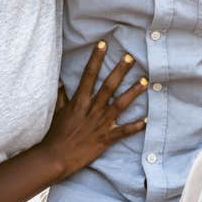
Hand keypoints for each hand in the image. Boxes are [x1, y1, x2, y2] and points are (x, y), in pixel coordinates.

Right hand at [39, 41, 147, 177]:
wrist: (55, 158)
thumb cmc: (54, 135)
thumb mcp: (56, 112)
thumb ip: (62, 96)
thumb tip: (61, 81)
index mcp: (79, 101)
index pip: (88, 75)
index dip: (96, 58)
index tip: (103, 44)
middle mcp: (91, 110)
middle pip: (108, 86)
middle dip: (120, 71)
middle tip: (130, 57)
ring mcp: (100, 124)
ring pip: (120, 105)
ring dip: (133, 92)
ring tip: (145, 81)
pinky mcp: (105, 138)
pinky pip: (123, 131)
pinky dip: (135, 126)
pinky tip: (146, 120)